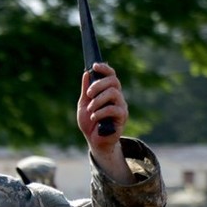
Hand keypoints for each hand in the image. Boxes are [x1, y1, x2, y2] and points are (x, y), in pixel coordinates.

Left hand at [77, 62, 132, 182]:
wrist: (94, 140)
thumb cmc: (90, 123)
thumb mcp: (83, 104)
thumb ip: (85, 90)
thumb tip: (86, 73)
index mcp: (108, 92)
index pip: (111, 75)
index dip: (104, 68)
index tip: (94, 66)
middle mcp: (117, 96)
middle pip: (113, 81)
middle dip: (98, 85)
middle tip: (88, 94)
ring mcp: (121, 105)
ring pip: (113, 93)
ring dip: (98, 100)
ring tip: (90, 110)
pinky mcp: (122, 116)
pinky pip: (113, 108)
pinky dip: (100, 112)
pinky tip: (94, 118)